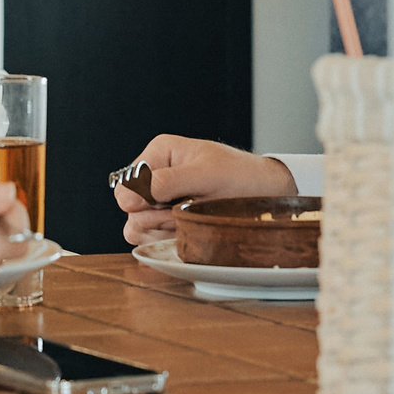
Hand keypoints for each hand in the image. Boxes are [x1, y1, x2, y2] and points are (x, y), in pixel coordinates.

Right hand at [113, 135, 296, 246]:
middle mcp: (155, 175)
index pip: (126, 185)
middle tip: (187, 210)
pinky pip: (150, 238)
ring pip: (137, 226)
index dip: (143, 201)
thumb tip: (130, 195)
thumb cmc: (241, 176)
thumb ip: (168, 182)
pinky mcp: (168, 219)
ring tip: (190, 219)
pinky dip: (166, 239)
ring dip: (162, 229)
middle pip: (129, 209)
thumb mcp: (206, 174)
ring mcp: (160, 199)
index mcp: (159, 153)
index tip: (170, 203)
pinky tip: (187, 230)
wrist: (266, 194)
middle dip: (157, 216)